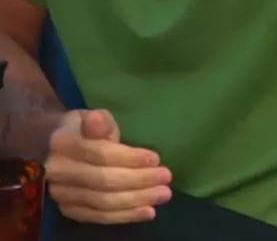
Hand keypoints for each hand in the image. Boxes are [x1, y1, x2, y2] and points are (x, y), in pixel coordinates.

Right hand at [45, 109, 171, 223]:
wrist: (51, 149)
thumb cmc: (81, 129)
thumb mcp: (89, 116)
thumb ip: (98, 121)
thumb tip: (98, 120)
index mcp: (64, 143)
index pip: (101, 154)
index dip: (129, 158)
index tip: (156, 159)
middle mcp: (59, 172)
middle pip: (104, 181)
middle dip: (139, 181)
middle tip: (166, 178)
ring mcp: (62, 195)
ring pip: (104, 202)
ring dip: (137, 200)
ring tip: (163, 195)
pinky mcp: (69, 211)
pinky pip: (99, 217)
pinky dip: (125, 216)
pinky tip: (147, 211)